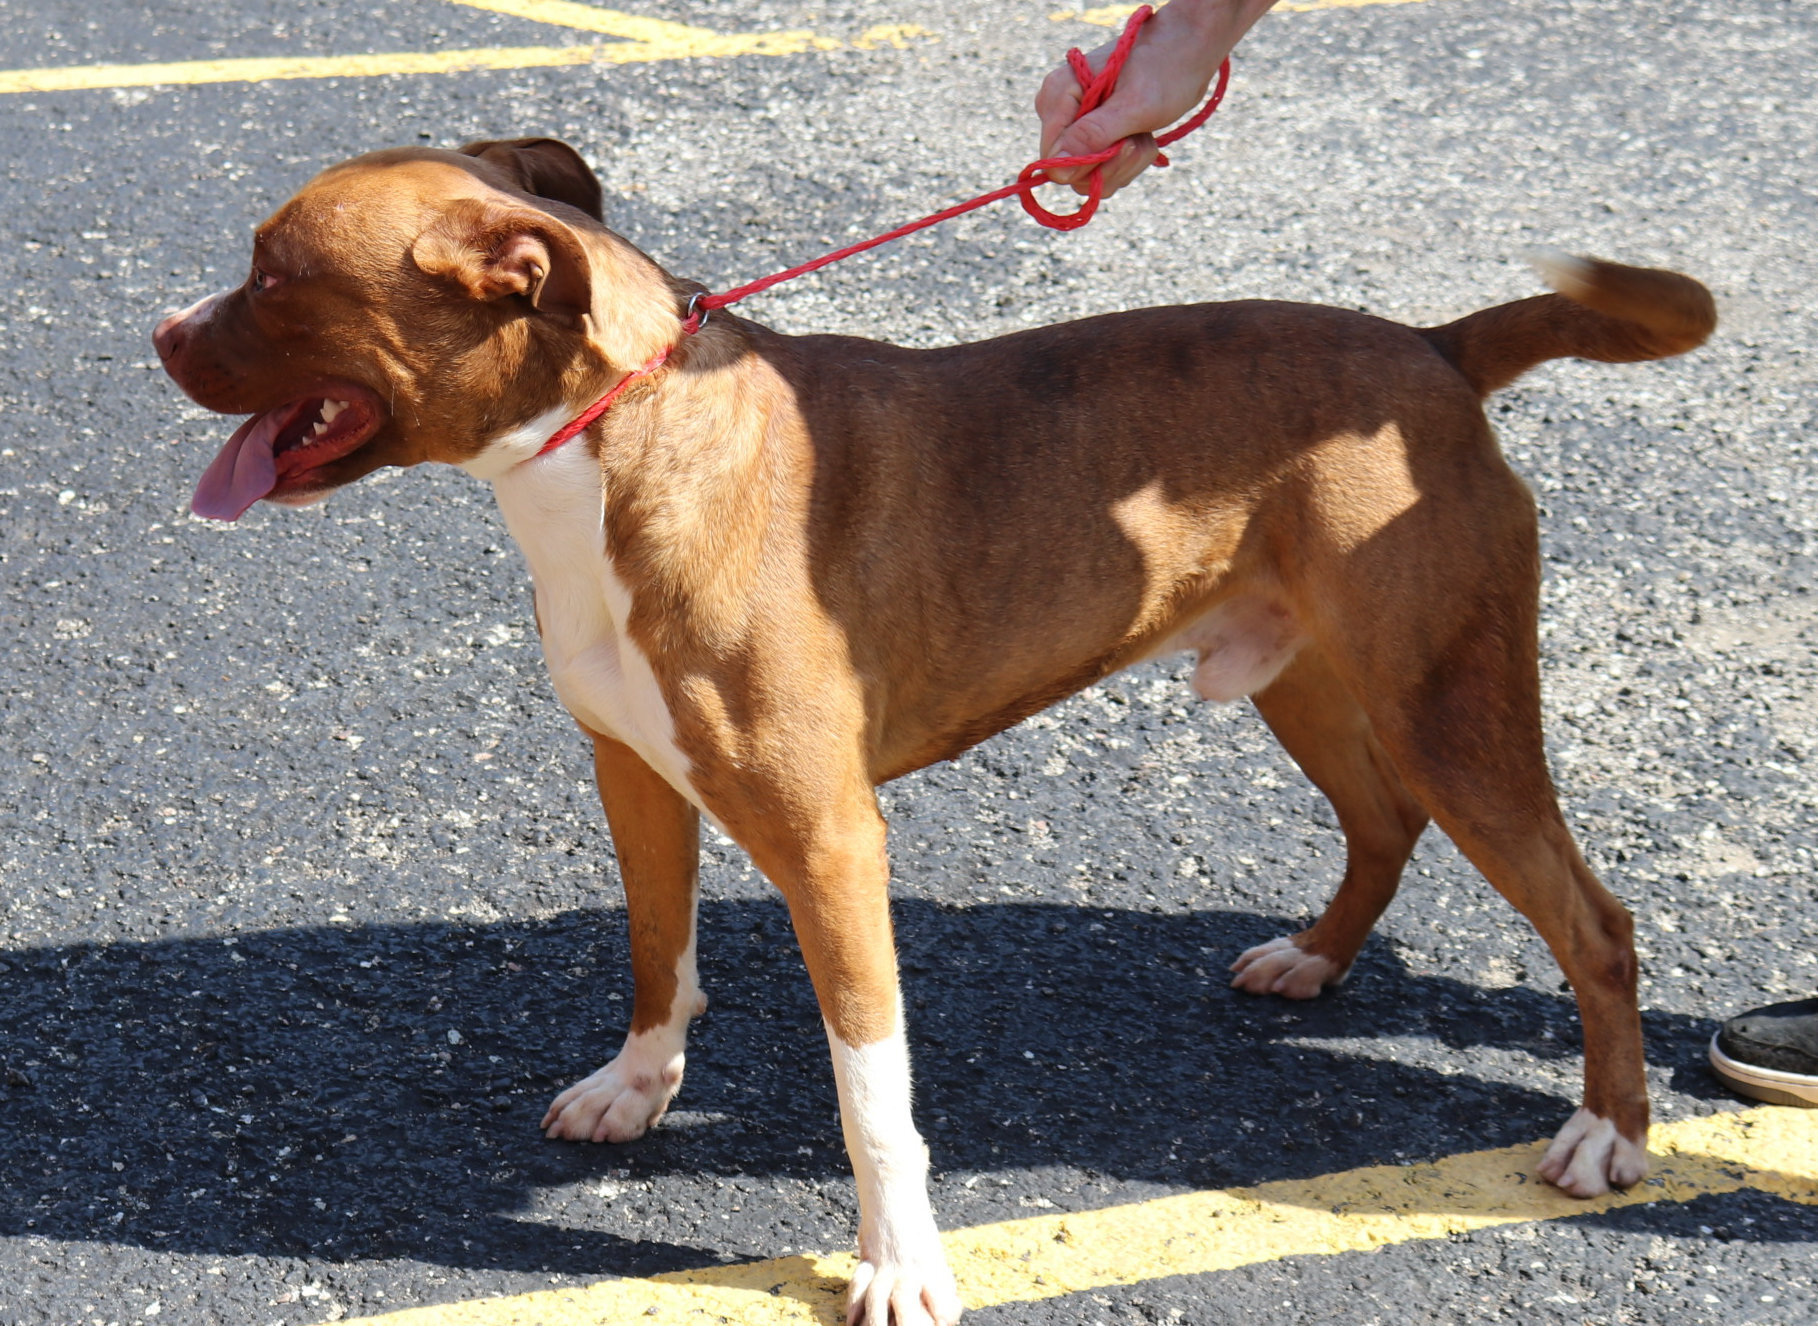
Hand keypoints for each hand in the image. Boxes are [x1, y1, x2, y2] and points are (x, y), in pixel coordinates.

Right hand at [1036, 0, 1275, 196]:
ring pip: (1091, 175)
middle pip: (1072, 171)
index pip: (1053, 158)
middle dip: (1112, 163)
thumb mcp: (1133, 106)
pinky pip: (1102, 170)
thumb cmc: (1165, 69)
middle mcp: (1060, 112)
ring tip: (1143, 133)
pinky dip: (1128, 160)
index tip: (1122, 145)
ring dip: (1125, 162)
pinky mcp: (1091, 135)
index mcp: (1058, 95)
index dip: (1088, 164)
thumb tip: (1056, 171)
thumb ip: (1093, 136)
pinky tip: (1141, 136)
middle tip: (1138, 139)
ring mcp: (1075, 125)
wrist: (1187, 51)